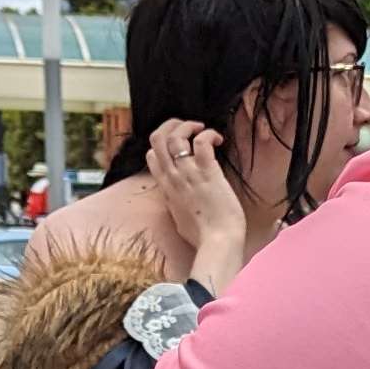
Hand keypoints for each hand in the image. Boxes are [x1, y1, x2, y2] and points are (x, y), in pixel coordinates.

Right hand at [144, 117, 250, 289]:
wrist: (218, 242)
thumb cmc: (203, 237)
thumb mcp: (179, 220)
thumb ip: (176, 206)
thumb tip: (179, 205)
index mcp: (166, 188)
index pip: (151, 156)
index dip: (162, 144)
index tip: (180, 146)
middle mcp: (173, 178)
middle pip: (157, 139)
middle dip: (171, 126)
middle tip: (188, 128)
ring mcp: (188, 174)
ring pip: (175, 136)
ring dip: (188, 126)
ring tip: (202, 129)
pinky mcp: (207, 171)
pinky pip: (201, 141)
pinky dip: (209, 134)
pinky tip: (218, 139)